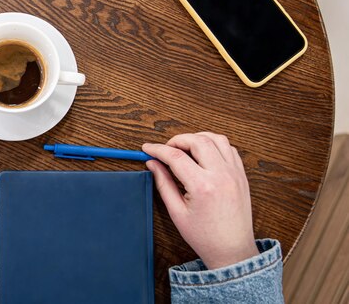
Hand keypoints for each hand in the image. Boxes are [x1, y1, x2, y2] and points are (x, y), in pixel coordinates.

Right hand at [143, 132, 258, 269]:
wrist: (232, 250)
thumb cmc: (205, 236)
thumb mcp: (176, 212)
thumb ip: (163, 183)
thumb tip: (153, 164)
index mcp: (203, 186)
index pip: (175, 156)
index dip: (158, 149)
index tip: (147, 149)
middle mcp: (221, 175)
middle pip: (197, 140)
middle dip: (177, 140)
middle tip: (165, 150)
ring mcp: (235, 174)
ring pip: (216, 138)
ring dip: (197, 138)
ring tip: (184, 148)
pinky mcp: (241, 175)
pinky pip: (229, 148)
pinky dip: (214, 144)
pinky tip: (203, 154)